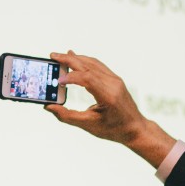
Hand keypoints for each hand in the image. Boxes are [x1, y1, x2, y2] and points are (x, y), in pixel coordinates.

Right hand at [44, 50, 175, 167]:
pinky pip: (98, 66)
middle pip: (88, 66)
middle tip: (52, 56)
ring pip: (93, 63)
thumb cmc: (114, 129)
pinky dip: (85, 62)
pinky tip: (76, 60)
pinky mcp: (115, 79)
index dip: (70, 77)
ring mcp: (115, 80)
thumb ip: (67, 116)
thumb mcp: (89, 125)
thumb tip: (49, 107)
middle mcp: (113, 84)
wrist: (135, 128)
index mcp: (108, 95)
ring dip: (76, 58)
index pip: (87, 78)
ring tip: (61, 56)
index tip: (58, 81)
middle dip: (69, 60)